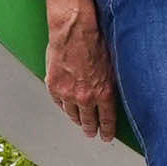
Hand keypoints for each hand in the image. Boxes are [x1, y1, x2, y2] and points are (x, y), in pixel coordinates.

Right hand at [45, 15, 119, 142]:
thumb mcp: (112, 66)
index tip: (106, 136)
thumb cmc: (95, 40)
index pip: (107, 120)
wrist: (73, 29)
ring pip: (72, 114)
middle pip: (88, 121)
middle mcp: (86, 97)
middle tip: (92, 133)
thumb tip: (112, 96)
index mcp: (104, 93)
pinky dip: (63, 105)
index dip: (107, 131)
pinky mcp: (53, 86)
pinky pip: (59, 103)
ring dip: (77, 119)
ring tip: (79, 121)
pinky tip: (67, 106)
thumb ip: (111, 84)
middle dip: (91, 129)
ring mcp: (68, 93)